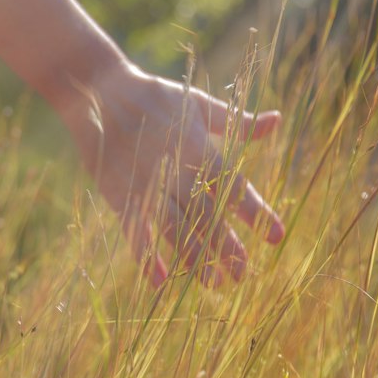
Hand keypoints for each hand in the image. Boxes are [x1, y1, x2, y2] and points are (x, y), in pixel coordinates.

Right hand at [65, 61, 284, 287]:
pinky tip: (160, 281)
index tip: (275, 237)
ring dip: (194, 258)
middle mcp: (177, 171)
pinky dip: (146, 257)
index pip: (235, 187)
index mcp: (201, 149)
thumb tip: (275, 121)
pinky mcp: (121, 196)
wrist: (101, 94)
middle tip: (243, 274)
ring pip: (175, 229)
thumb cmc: (156, 98)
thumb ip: (238, 122)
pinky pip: (135, 232)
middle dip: (227, 246)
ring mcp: (148, 186)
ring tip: (212, 282)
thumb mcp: (199, 105)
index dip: (256, 213)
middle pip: (208, 216)